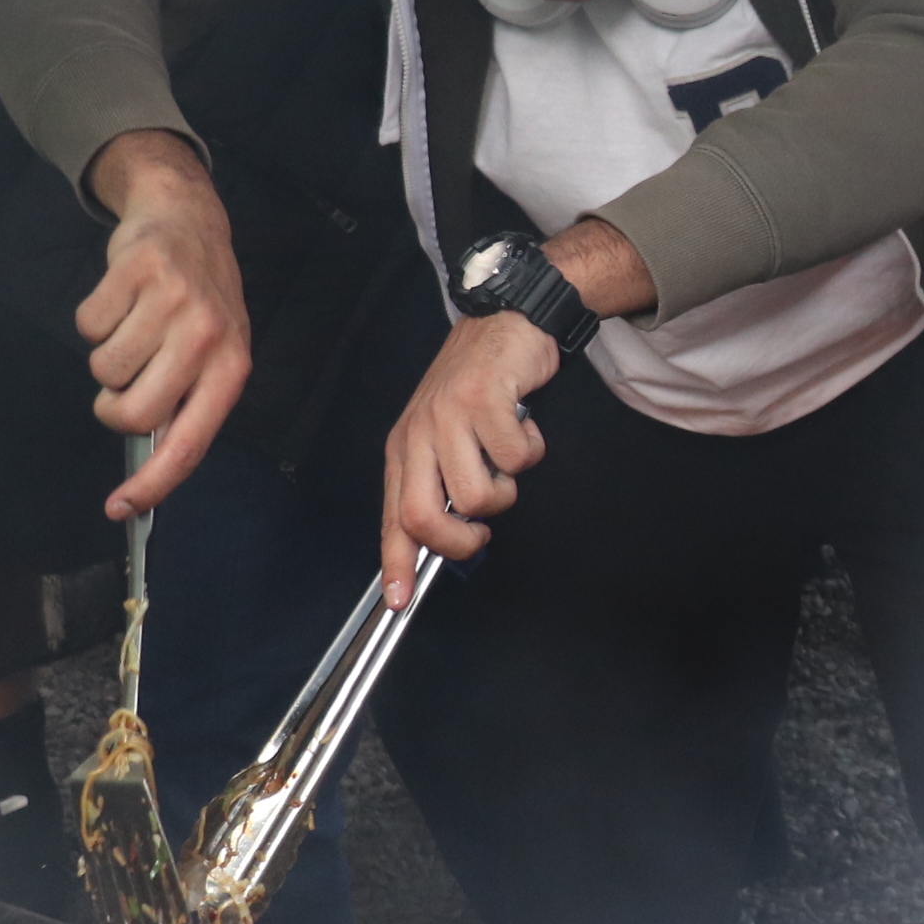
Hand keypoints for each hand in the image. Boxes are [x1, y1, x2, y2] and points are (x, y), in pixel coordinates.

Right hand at [79, 131, 250, 517]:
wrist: (189, 220)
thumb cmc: (199, 301)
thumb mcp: (213, 352)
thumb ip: (187, 401)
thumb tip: (150, 463)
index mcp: (231, 369)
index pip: (190, 443)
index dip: (153, 482)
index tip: (119, 508)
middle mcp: (208, 337)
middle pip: (134, 412)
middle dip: (114, 407)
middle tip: (122, 383)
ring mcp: (174, 302)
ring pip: (104, 368)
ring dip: (106, 355)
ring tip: (133, 325)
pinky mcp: (138, 270)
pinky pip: (88, 324)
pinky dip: (93, 318)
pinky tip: (123, 297)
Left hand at [380, 312, 555, 597]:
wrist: (505, 323)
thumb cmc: (478, 387)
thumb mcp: (445, 435)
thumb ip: (442, 482)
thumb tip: (446, 542)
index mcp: (404, 448)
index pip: (393, 517)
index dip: (397, 562)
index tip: (400, 600)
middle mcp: (419, 435)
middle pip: (424, 517)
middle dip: (459, 541)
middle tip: (481, 531)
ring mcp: (449, 417)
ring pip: (478, 495)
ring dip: (506, 486)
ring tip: (505, 456)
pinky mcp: (484, 400)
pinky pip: (515, 459)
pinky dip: (530, 450)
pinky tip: (521, 424)